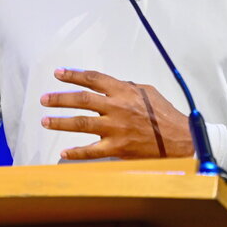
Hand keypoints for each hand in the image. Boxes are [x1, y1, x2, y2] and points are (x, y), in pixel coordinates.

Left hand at [40, 68, 192, 159]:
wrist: (181, 140)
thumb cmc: (165, 115)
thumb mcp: (148, 92)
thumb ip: (126, 88)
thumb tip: (108, 86)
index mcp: (124, 91)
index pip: (93, 79)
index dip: (74, 75)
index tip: (58, 74)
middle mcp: (117, 108)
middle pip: (81, 100)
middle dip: (60, 98)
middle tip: (44, 99)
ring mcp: (116, 129)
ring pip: (81, 123)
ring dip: (60, 122)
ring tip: (45, 121)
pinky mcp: (118, 148)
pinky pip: (92, 151)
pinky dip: (76, 152)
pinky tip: (64, 152)